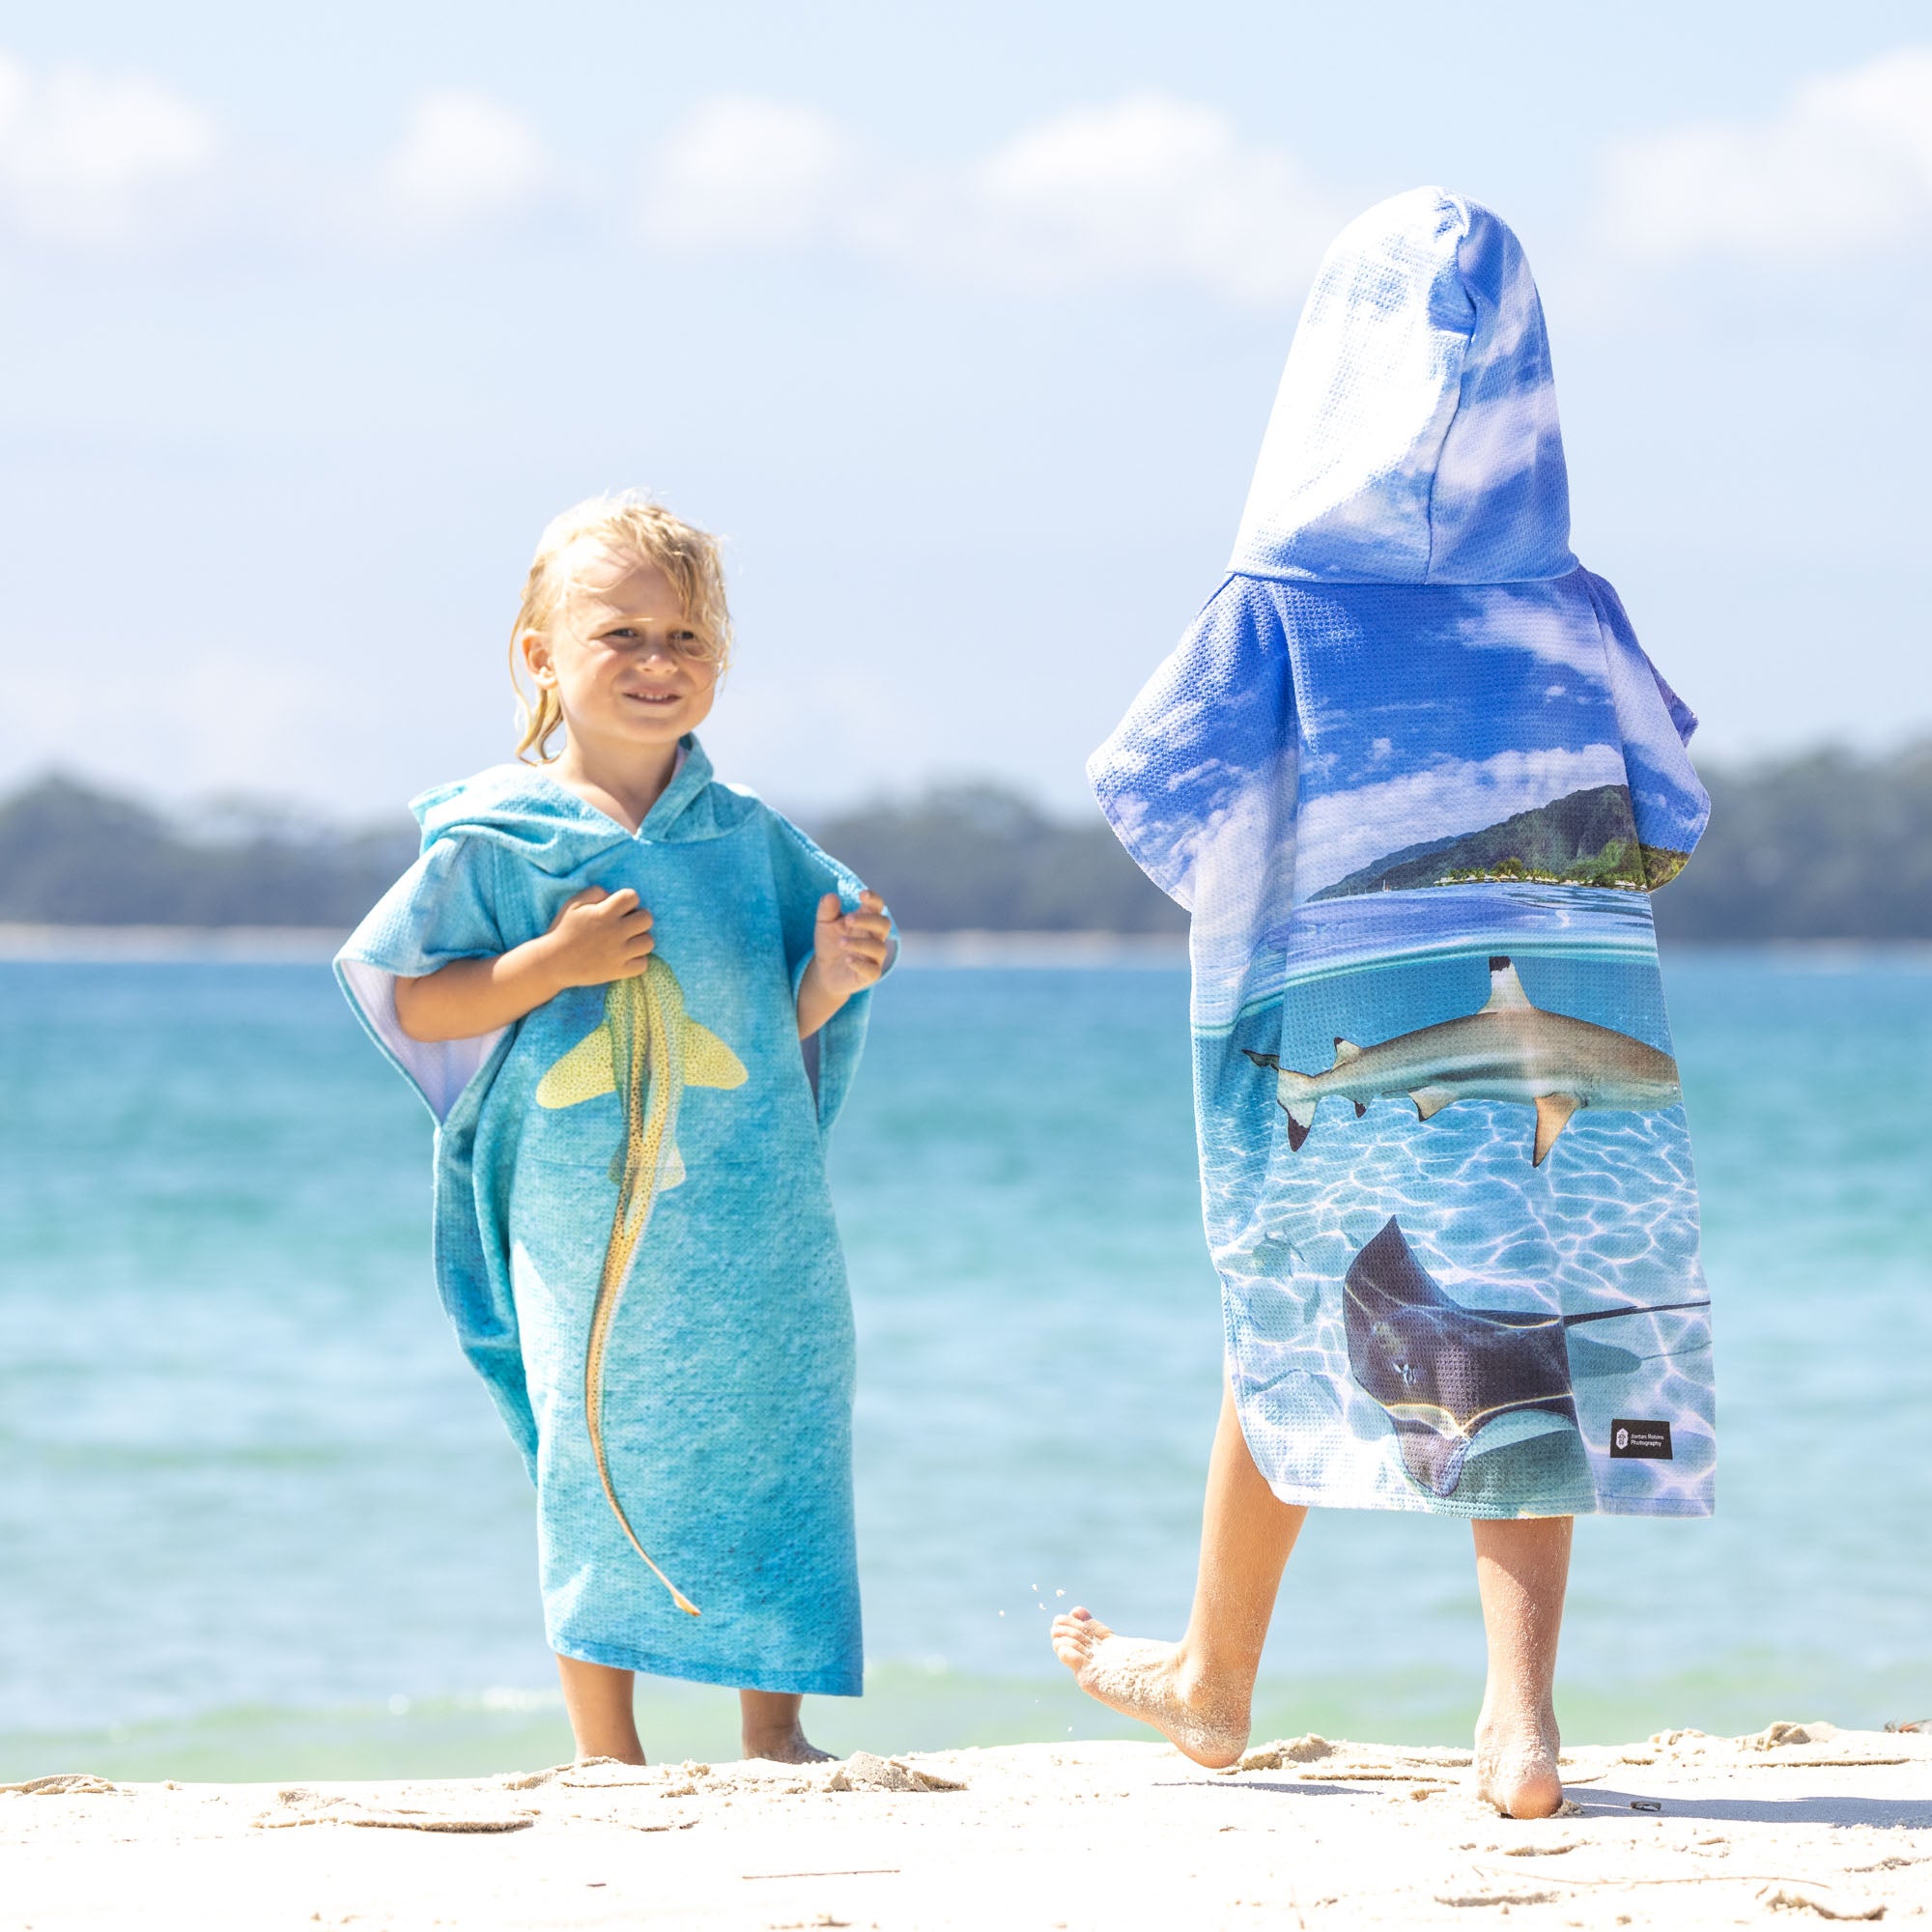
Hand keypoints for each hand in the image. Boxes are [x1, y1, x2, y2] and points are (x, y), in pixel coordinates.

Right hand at [540, 886, 654, 987]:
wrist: (552, 962)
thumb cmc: (563, 930)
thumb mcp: (573, 904)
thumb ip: (595, 892)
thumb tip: (612, 895)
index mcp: (604, 913)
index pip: (632, 896)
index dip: (628, 900)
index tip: (619, 907)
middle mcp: (615, 932)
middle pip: (647, 918)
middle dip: (638, 918)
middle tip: (626, 925)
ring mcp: (618, 953)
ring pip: (648, 942)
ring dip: (640, 940)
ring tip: (627, 942)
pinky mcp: (618, 971)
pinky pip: (643, 964)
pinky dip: (637, 961)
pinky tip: (625, 957)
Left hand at [806, 890, 890, 1001]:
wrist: (824, 971)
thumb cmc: (830, 942)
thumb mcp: (824, 924)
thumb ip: (827, 910)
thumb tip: (831, 896)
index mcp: (866, 920)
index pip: (877, 906)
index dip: (874, 899)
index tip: (862, 894)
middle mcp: (875, 937)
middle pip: (883, 924)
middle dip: (867, 920)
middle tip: (847, 919)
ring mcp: (874, 956)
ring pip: (879, 948)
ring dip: (860, 943)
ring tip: (840, 942)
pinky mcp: (870, 975)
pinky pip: (873, 971)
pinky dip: (861, 964)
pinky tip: (847, 959)